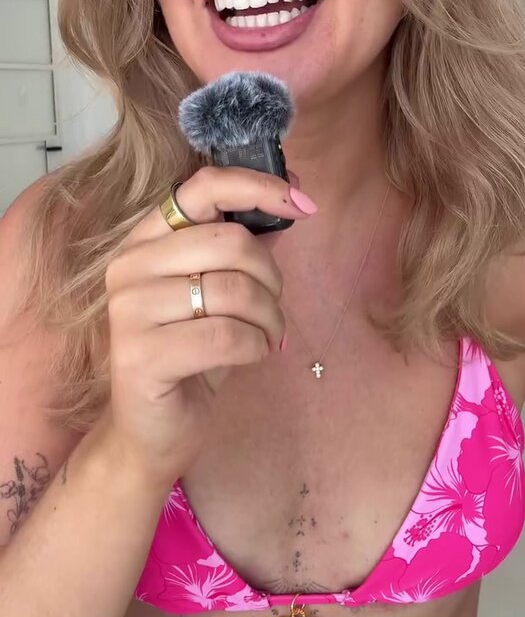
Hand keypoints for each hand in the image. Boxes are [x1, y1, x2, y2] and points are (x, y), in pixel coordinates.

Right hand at [104, 165, 315, 487]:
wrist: (153, 430)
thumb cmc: (193, 354)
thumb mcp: (224, 292)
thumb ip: (248, 243)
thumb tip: (293, 192)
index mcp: (146, 239)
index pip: (202, 186)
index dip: (259, 188)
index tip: (303, 206)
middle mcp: (129, 265)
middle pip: (229, 241)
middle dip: (272, 277)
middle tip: (275, 309)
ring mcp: (128, 310)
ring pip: (233, 290)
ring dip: (269, 317)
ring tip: (268, 337)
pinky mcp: (139, 355)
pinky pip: (226, 335)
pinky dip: (256, 346)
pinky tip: (253, 355)